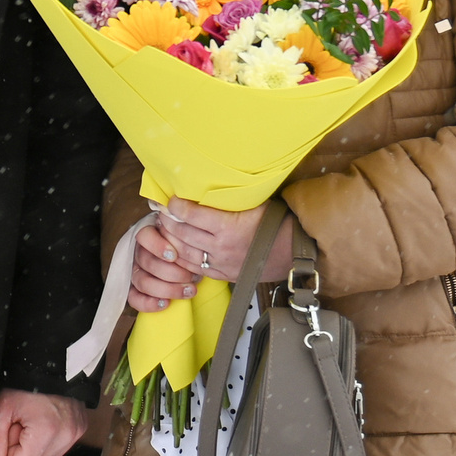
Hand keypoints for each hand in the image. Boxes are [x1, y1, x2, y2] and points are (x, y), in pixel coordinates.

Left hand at [0, 388, 89, 455]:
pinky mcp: (81, 429)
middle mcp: (67, 437)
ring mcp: (76, 434)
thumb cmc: (24, 384)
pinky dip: (50, 436)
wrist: (49, 363)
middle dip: (24, 446)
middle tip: (24, 421)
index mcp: (47, 432)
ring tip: (35, 417)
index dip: (12, 448)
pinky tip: (46, 418)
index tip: (14, 426)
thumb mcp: (2, 410)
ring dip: (37, 442)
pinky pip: (59, 446)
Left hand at [128, 199, 293, 312]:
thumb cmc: (277, 221)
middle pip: (182, 234)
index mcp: (227, 227)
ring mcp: (222, 264)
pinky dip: (182, 259)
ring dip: (171, 240)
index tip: (168, 199)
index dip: (174, 206)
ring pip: (184, 253)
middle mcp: (221, 247)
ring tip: (165, 229)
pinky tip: (177, 249)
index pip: (189, 215)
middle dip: (167, 222)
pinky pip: (196, 269)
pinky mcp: (225, 275)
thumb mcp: (253, 202)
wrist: (295, 250)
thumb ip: (228, 197)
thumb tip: (206, 180)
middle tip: (160, 212)